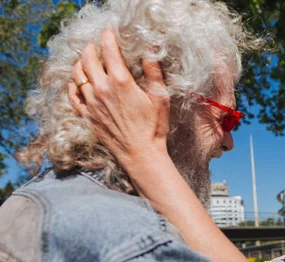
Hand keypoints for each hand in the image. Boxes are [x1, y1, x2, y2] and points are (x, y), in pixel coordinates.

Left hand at [67, 28, 170, 170]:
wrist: (141, 154)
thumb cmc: (154, 127)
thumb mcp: (160, 98)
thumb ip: (153, 72)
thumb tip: (150, 50)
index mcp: (121, 82)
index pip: (109, 50)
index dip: (108, 37)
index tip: (110, 31)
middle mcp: (102, 89)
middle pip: (87, 58)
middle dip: (91, 47)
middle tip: (96, 44)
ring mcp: (92, 103)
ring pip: (77, 74)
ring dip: (80, 63)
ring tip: (86, 60)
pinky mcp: (87, 116)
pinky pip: (72, 95)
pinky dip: (72, 85)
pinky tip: (77, 82)